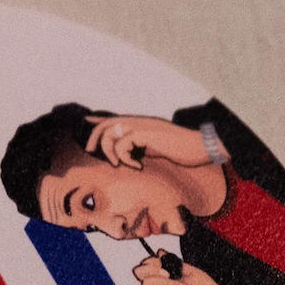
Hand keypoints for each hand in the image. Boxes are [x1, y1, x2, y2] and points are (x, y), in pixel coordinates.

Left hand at [86, 115, 213, 168]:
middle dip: (94, 138)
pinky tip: (138, 166)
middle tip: (91, 151)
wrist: (198, 146)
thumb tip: (124, 155)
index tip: (86, 120)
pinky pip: (123, 145)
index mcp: (140, 123)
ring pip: (111, 134)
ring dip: (110, 152)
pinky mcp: (146, 134)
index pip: (113, 118)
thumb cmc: (179, 149)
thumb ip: (138, 147)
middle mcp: (139, 121)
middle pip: (106, 124)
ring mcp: (142, 126)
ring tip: (121, 164)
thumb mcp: (154, 147)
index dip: (97, 120)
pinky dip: (126, 159)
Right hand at [133, 255, 253, 284]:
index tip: (162, 258)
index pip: (146, 265)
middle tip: (168, 272)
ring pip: (148, 283)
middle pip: (139, 272)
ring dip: (168, 282)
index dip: (150, 260)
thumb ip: (175, 263)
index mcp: (165, 276)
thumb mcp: (191, 271)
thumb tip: (160, 252)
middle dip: (151, 268)